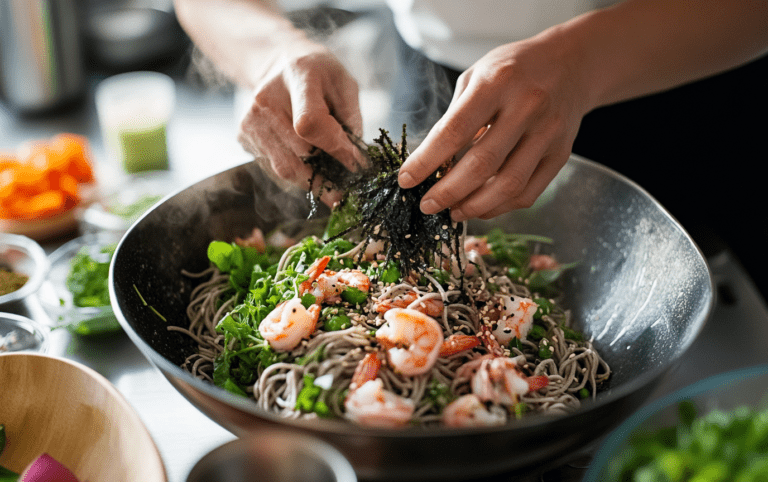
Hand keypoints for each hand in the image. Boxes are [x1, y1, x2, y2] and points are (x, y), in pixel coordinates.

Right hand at [238, 40, 363, 200]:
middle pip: (299, 152)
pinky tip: (308, 165)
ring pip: (285, 168)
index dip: (335, 148)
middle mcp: (267, 98)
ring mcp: (250, 119)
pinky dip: (297, 174)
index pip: (310, 123)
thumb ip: (351, 118)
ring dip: (312, 179)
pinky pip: (274, 168)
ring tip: (329, 179)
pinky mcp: (243, 135)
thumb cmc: (318, 73)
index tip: (355, 162)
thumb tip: (353, 157)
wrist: (279, 63)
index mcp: (298, 76)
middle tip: (345, 177)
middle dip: (327, 170)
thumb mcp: (344, 83)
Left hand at [398, 34, 590, 221]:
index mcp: (497, 82)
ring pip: (508, 185)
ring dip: (475, 206)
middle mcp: (527, 107)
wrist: (572, 64)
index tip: (406, 180)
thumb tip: (429, 163)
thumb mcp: (477, 76)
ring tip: (452, 211)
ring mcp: (548, 133)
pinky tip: (480, 206)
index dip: (427, 161)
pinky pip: (528, 192)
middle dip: (448, 192)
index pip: (454, 131)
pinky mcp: (562, 154)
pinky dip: (500, 206)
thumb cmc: (514, 70)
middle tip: (427, 205)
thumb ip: (455, 117)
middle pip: (482, 164)